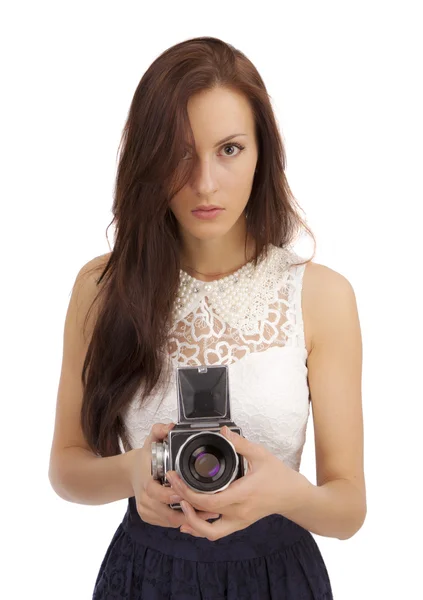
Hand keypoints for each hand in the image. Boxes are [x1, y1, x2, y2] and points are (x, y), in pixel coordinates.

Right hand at [128, 422, 220, 527]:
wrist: (131, 472)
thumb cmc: (146, 458)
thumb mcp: (151, 441)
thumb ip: (159, 431)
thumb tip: (169, 426)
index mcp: (145, 480)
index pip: (154, 492)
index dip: (169, 494)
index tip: (183, 492)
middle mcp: (144, 497)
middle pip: (164, 511)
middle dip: (187, 511)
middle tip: (208, 508)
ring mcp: (146, 509)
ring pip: (168, 520)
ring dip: (188, 518)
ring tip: (209, 513)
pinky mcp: (149, 517)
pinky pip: (167, 523)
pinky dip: (182, 521)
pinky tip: (198, 516)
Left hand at [165, 426, 310, 539]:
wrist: (294, 497)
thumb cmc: (280, 477)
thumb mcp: (261, 454)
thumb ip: (240, 443)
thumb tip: (223, 430)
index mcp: (242, 494)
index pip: (207, 501)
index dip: (187, 492)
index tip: (176, 478)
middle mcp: (239, 512)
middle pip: (202, 517)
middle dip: (183, 502)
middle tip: (173, 487)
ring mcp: (239, 521)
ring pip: (209, 533)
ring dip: (191, 521)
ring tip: (180, 504)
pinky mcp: (240, 523)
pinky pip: (217, 532)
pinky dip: (201, 528)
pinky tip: (190, 520)